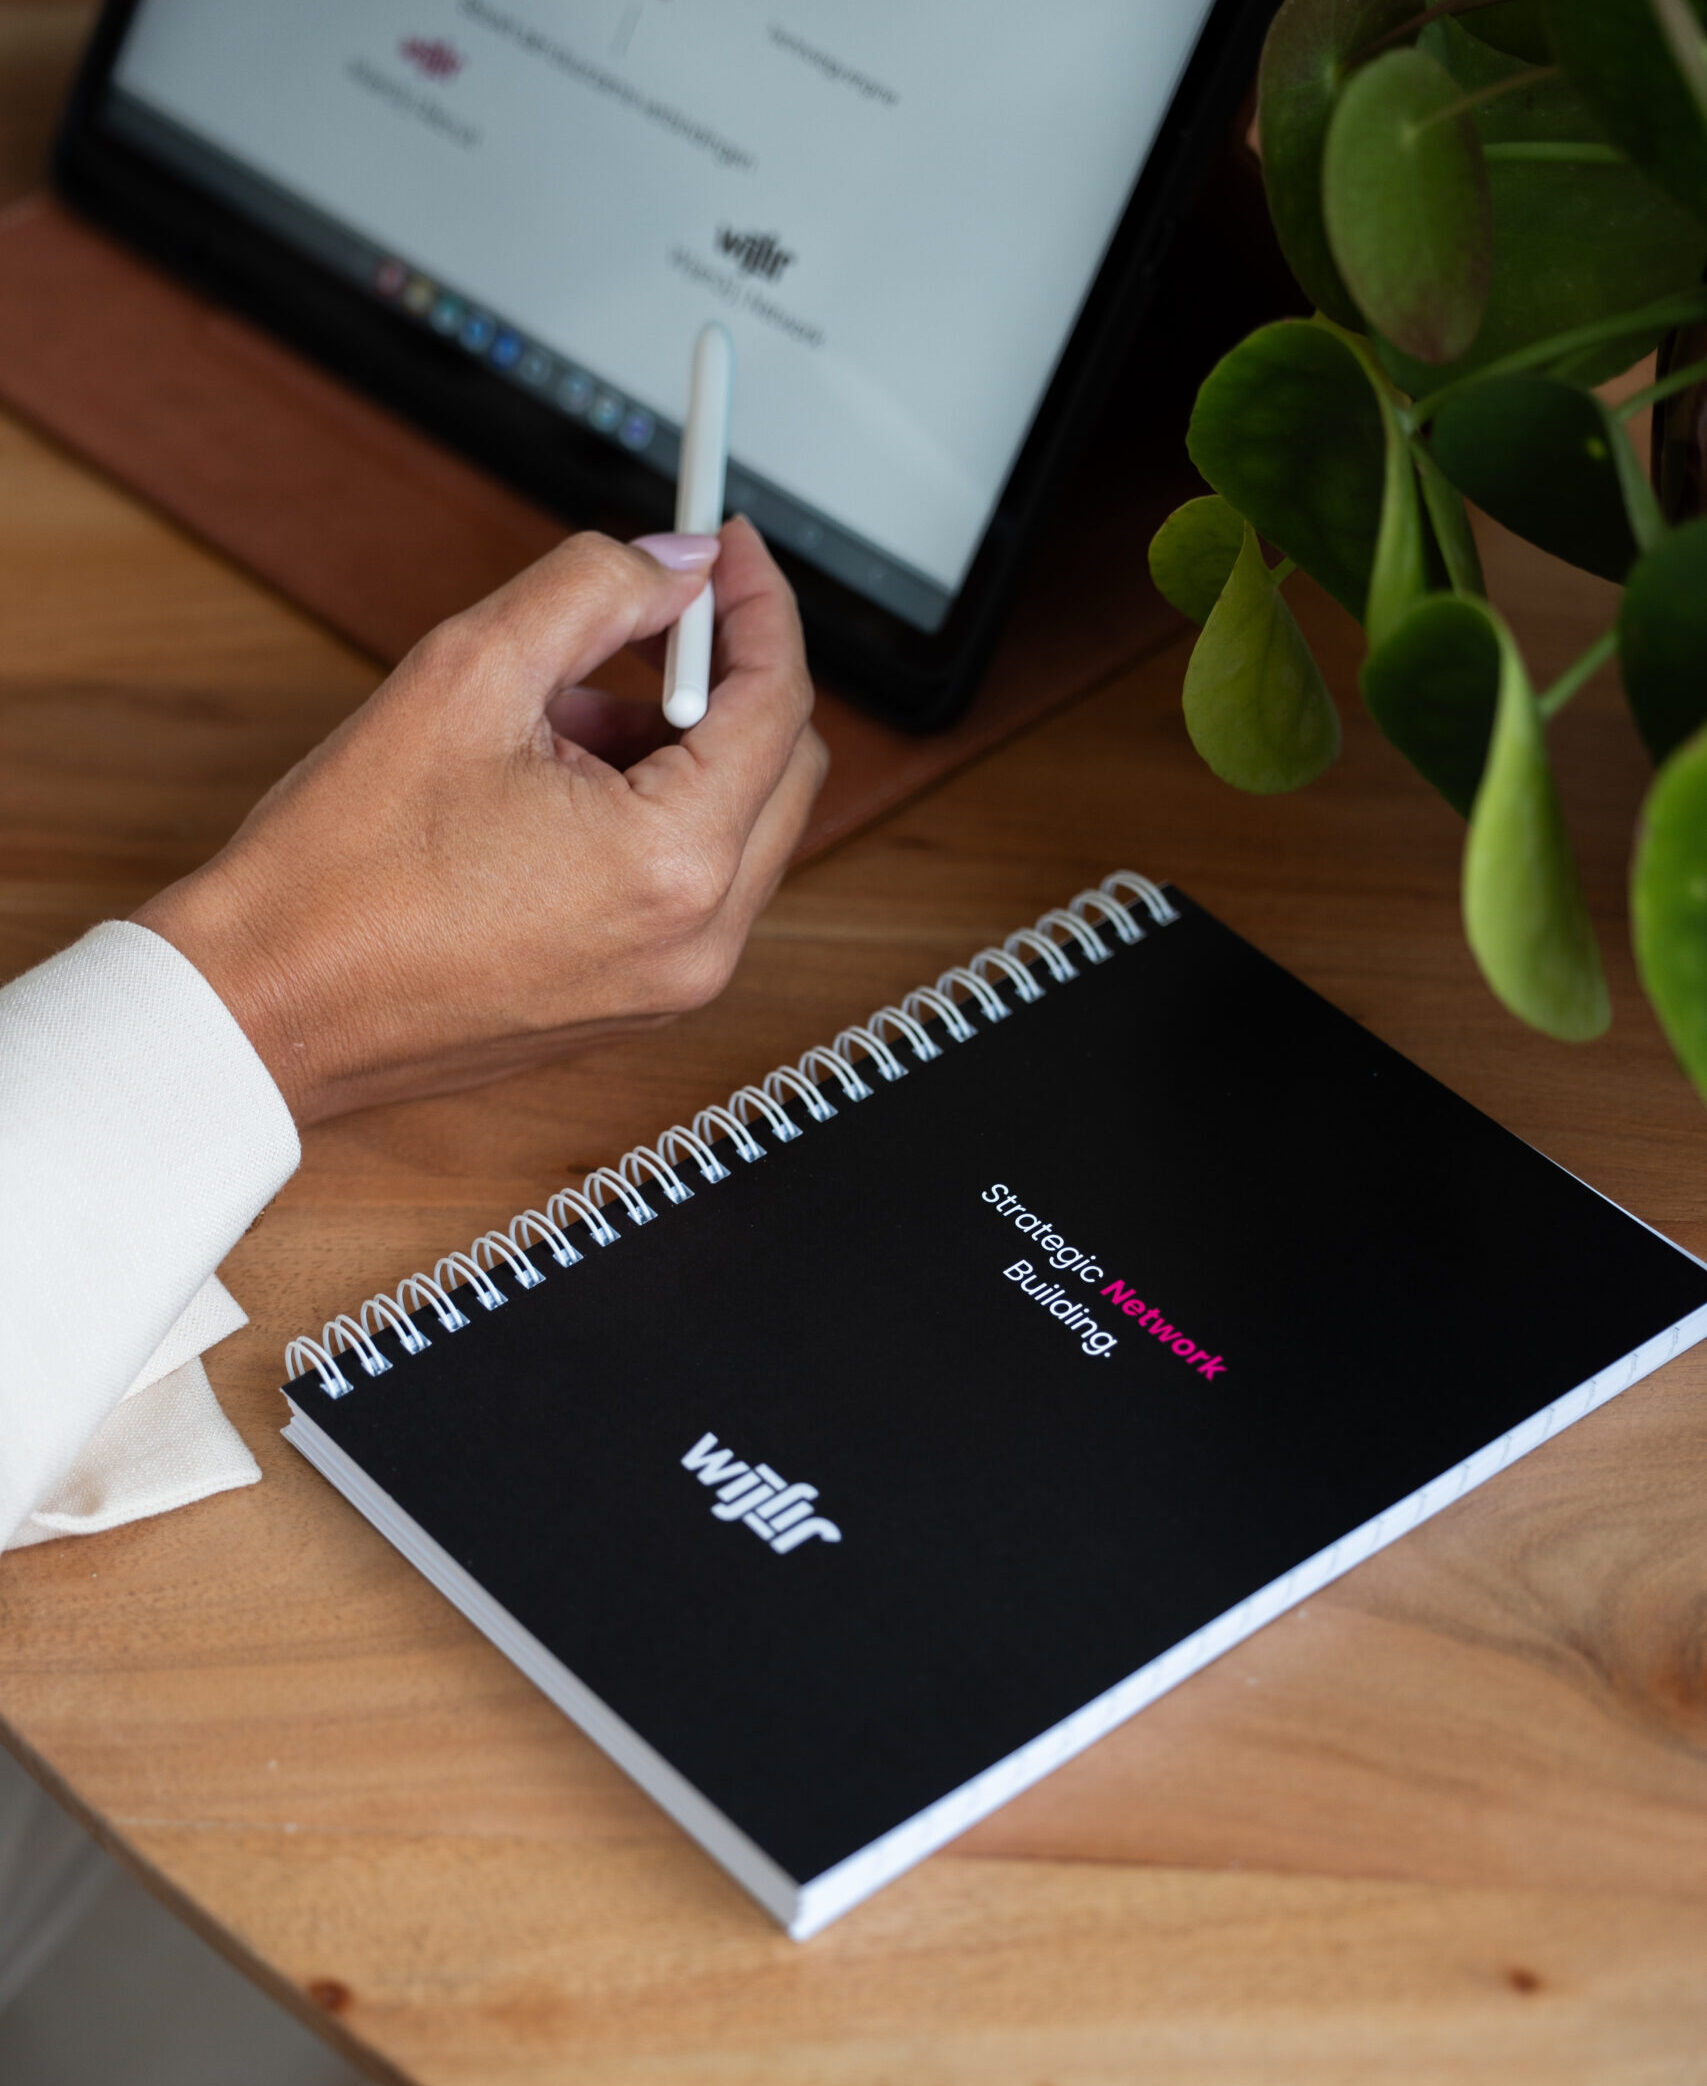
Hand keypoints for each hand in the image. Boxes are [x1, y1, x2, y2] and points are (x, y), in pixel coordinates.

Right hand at [134, 519, 826, 1122]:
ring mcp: (675, 984)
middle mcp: (699, 942)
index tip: (728, 550)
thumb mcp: (464, 676)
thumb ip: (591, 591)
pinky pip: (695, 885)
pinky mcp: (641, 1001)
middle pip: (787, 768)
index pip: (779, 703)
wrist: (272, 1006)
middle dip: (722, 680)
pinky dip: (657, 816)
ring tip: (556, 724)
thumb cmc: (342, 872)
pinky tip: (555, 790)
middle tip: (642, 624)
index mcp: (672, 863)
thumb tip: (680, 564)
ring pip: (743, 827)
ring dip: (683, 750)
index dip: (758, 605)